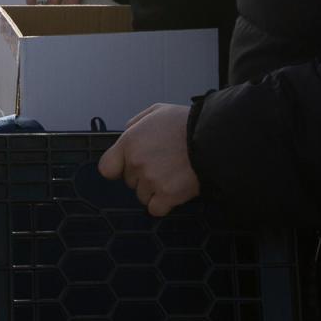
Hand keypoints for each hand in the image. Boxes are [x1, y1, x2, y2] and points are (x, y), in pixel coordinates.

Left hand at [98, 102, 200, 217]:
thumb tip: (127, 134)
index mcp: (130, 142)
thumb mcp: (157, 111)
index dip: (118, 168)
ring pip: (143, 196)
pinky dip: (164, 203)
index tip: (127, 168)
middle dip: (142, 176)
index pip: (107, 168)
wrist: (213, 137)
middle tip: (162, 165)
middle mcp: (137, 163)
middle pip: (130, 182)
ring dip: (154, 190)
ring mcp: (151, 181)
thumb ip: (136, 123)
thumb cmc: (186, 123)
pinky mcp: (167, 195)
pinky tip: (174, 190)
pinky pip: (155, 209)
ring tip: (172, 175)